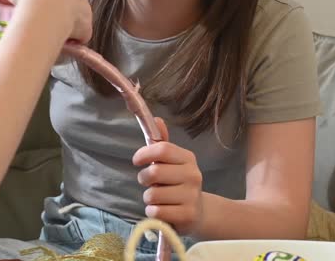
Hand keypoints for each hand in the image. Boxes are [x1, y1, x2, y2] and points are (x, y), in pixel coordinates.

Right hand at [1, 0, 91, 42]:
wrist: (42, 7)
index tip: (36, 3)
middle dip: (59, 8)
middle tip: (43, 18)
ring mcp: (84, 4)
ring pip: (76, 15)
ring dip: (66, 23)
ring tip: (50, 31)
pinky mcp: (87, 22)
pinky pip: (80, 33)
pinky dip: (72, 39)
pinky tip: (60, 41)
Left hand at [132, 117, 203, 234]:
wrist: (198, 212)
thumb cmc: (178, 183)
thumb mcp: (171, 162)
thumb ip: (161, 143)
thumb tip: (156, 119)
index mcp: (187, 158)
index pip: (162, 149)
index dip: (144, 154)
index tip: (136, 160)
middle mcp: (193, 175)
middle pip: (154, 172)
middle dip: (143, 178)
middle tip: (148, 183)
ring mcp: (192, 196)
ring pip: (152, 194)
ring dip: (148, 198)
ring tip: (158, 198)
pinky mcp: (188, 215)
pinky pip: (157, 212)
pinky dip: (153, 212)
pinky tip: (162, 210)